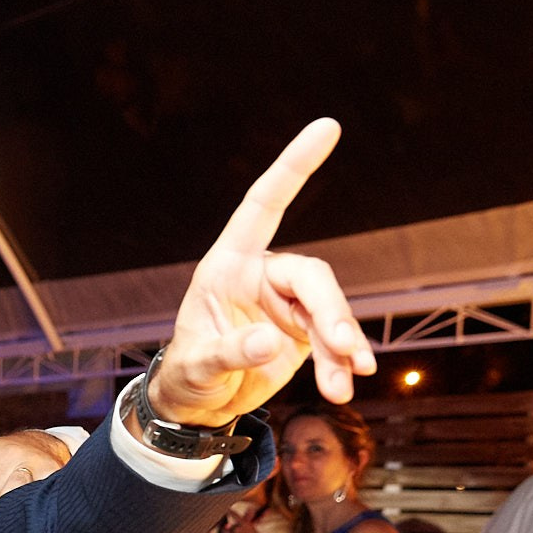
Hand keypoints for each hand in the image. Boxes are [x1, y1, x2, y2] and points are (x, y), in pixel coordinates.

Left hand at [154, 119, 376, 424]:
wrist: (197, 406)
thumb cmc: (186, 375)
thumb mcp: (195, 365)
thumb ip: (228, 352)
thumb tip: (271, 343)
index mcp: (227, 264)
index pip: (263, 205)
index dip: (293, 167)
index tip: (327, 127)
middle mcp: (262, 276)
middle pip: (312, 276)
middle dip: (332, 311)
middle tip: (344, 348)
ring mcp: (287, 305)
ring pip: (330, 312)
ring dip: (342, 346)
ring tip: (346, 382)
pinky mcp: (306, 333)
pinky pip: (334, 342)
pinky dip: (342, 363)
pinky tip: (345, 385)